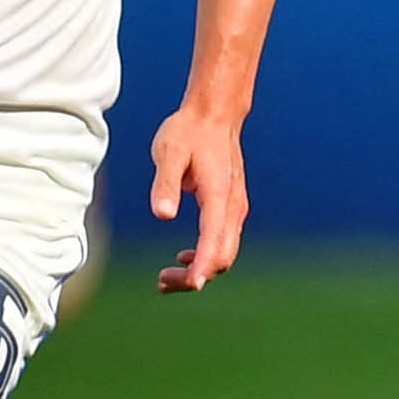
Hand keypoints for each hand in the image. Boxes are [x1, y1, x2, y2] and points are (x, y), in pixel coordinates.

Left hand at [148, 104, 250, 292]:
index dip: (203, 267)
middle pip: (223, 257)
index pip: (214, 242)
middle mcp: (233, 208)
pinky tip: (184, 258)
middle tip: (162, 282)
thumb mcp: (169, 152)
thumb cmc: (188, 131)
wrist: (214, 115)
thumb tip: (163, 215)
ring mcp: (235, 209)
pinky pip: (224, 243)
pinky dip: (206, 257)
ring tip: (166, 277)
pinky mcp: (231, 208)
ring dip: (200, 270)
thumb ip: (166, 183)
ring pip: (225, 254)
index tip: (190, 284)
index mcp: (219, 197)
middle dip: (196, 276)